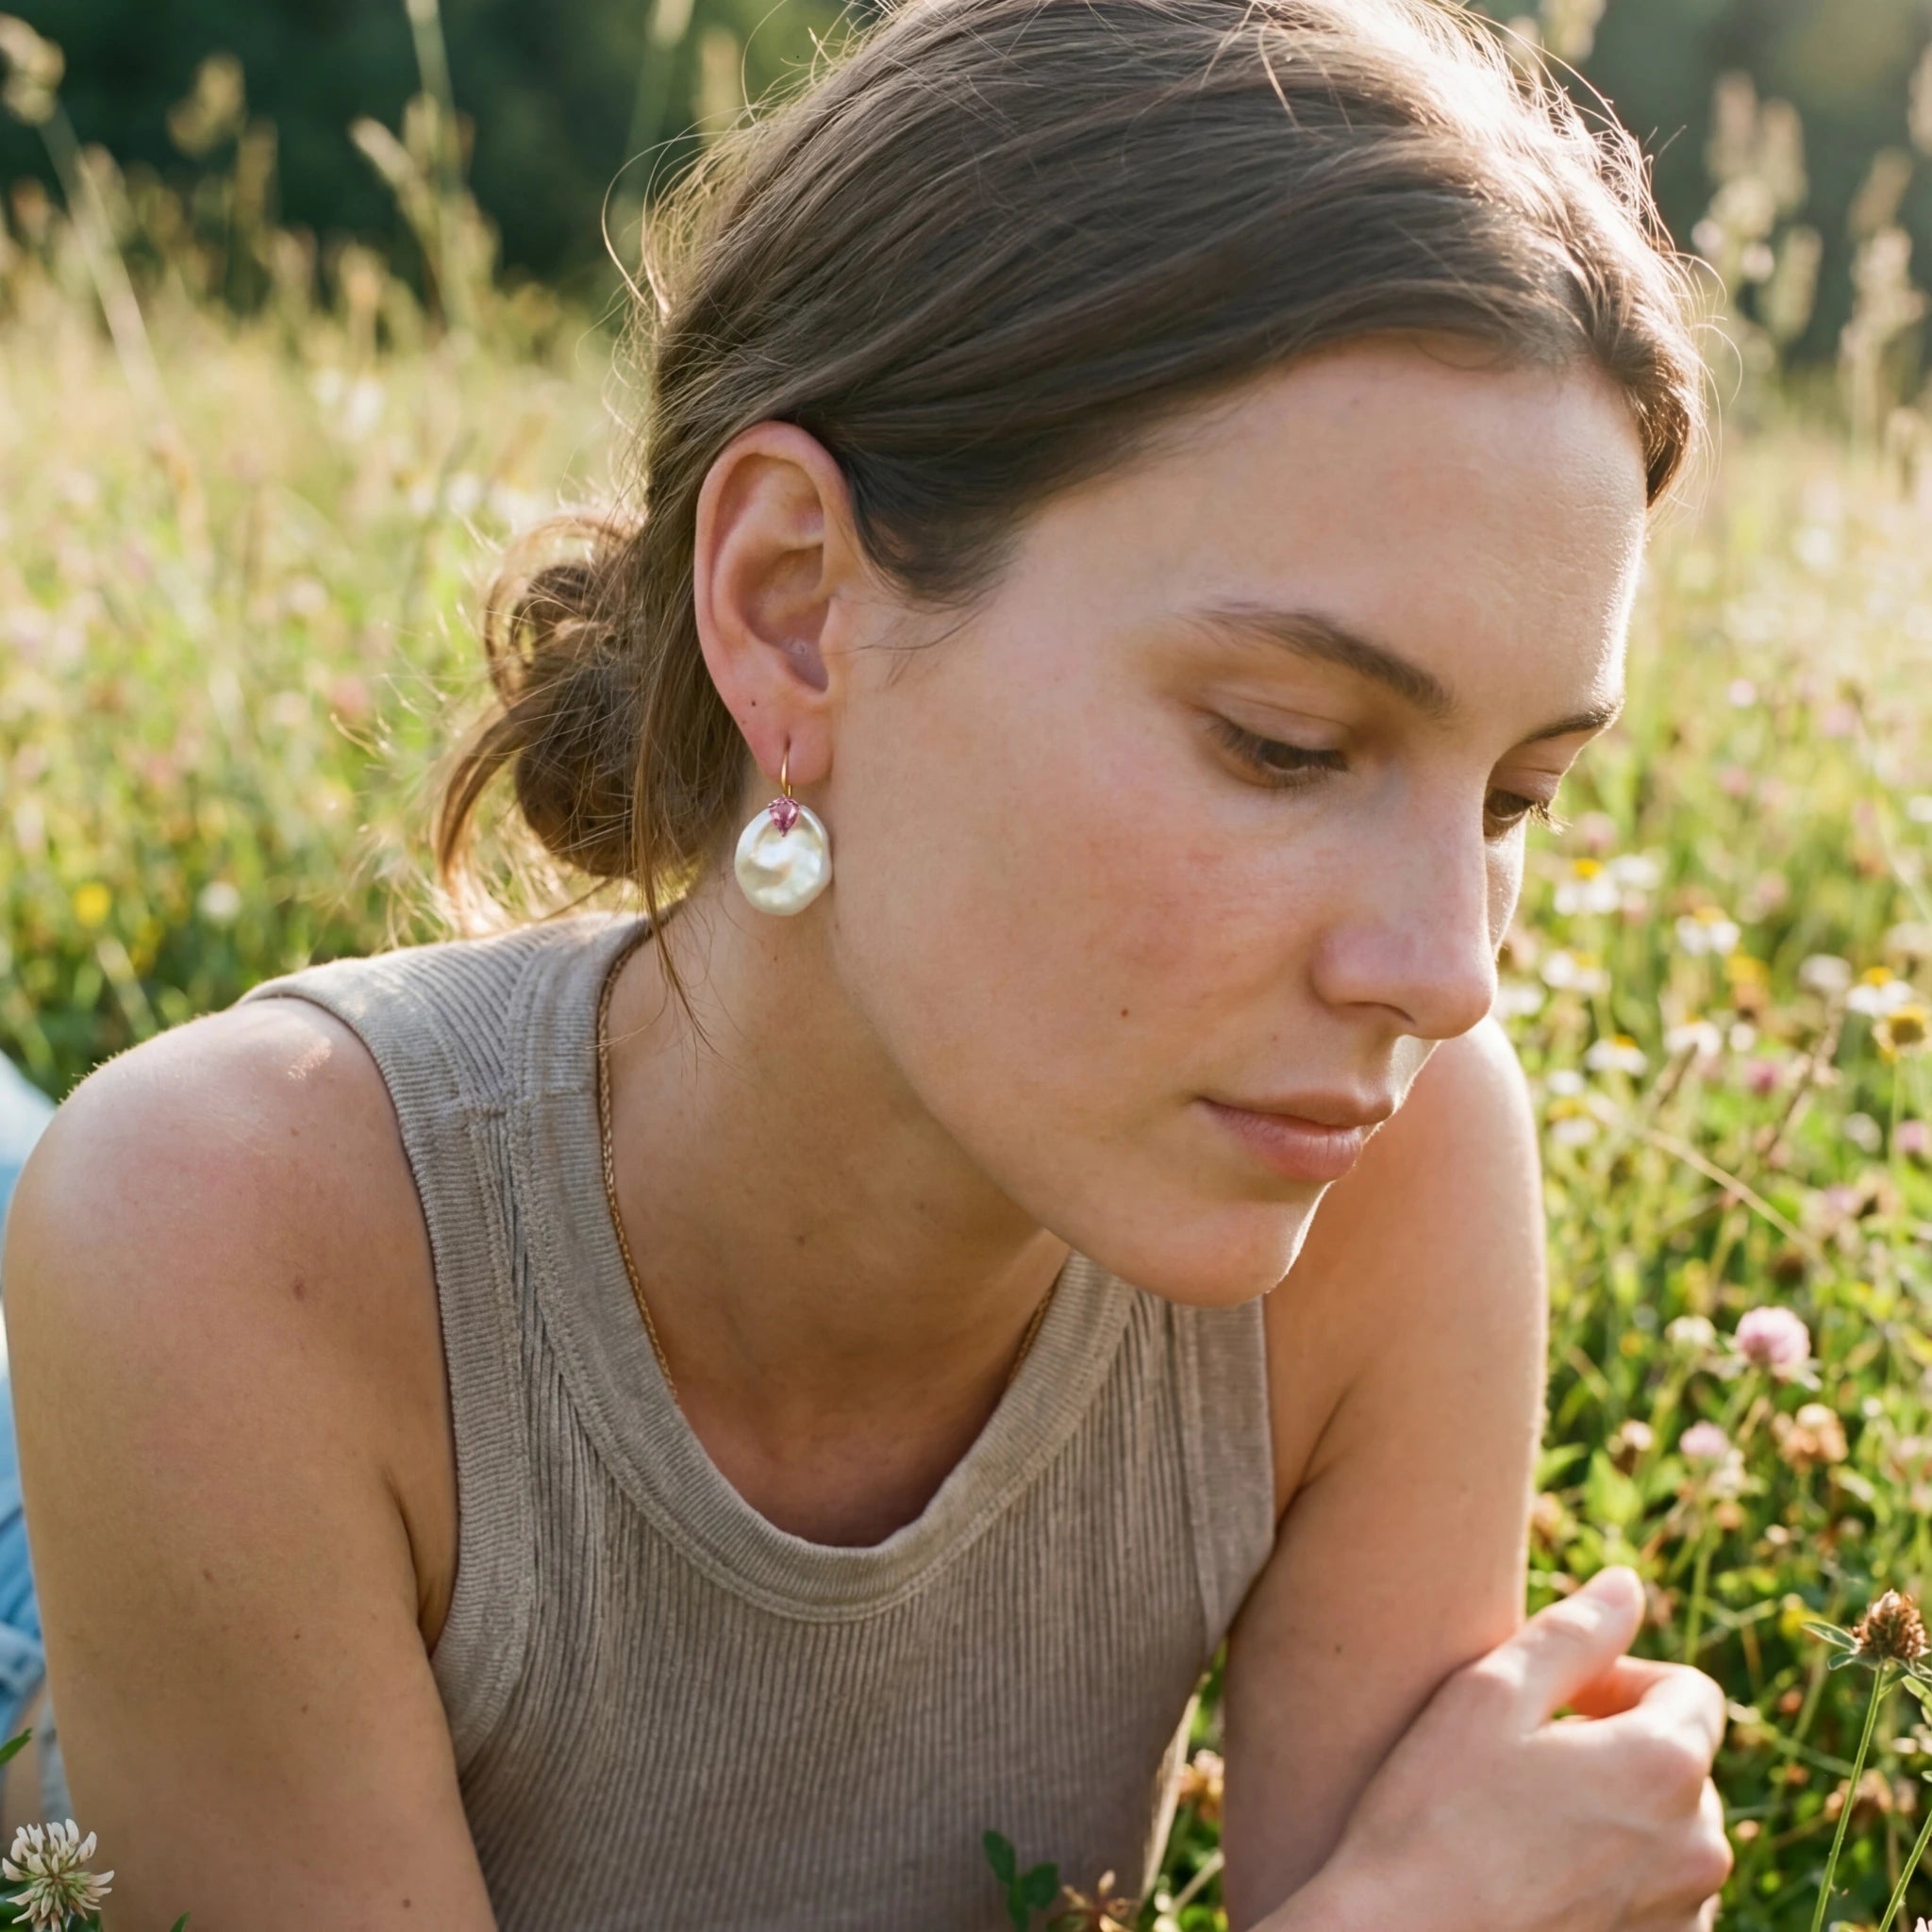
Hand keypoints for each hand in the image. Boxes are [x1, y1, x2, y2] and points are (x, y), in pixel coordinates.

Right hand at [1317, 1567, 1731, 1931]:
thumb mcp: (1487, 1695)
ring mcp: (1684, 1918)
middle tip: (1528, 1758)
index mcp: (1664, 1765)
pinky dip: (1612, 1880)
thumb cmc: (1433, 1817)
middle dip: (1618, 1747)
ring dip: (1616, 1817)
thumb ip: (1572, 1632)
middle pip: (1681, 1764)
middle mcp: (1699, 1848)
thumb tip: (1628, 1584)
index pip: (1690, 1691)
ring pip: (1668, 1837)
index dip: (1620, 1679)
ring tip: (1526, 1824)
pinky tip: (1535, 1878)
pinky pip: (1656, 1900)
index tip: (1556, 1701)